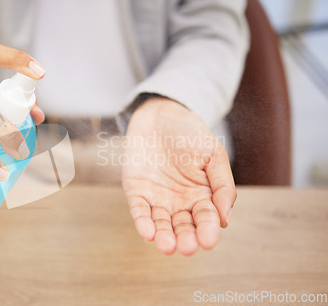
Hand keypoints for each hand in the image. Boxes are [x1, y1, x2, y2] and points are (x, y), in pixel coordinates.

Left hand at [122, 97, 235, 255]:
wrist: (160, 115)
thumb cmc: (190, 133)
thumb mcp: (213, 154)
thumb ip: (223, 185)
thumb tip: (225, 219)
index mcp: (202, 195)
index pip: (206, 218)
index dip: (208, 230)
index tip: (208, 240)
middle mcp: (180, 202)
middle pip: (183, 226)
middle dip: (185, 238)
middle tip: (186, 247)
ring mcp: (157, 198)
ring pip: (161, 224)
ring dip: (163, 236)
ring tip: (166, 245)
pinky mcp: (137, 192)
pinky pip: (139, 211)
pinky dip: (143, 222)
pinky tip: (148, 232)